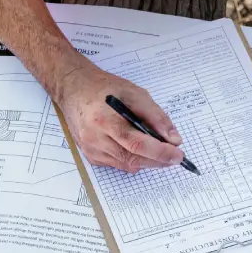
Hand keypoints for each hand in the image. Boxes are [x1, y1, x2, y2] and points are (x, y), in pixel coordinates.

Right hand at [56, 60, 184, 171]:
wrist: (73, 89)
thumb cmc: (104, 88)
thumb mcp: (134, 93)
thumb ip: (155, 116)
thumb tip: (173, 139)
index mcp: (105, 120)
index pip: (137, 144)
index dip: (159, 152)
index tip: (178, 155)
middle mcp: (95, 139)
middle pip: (132, 159)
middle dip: (157, 160)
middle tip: (174, 156)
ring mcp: (91, 149)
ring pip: (126, 165)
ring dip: (145, 161)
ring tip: (157, 150)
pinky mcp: (90, 155)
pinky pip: (117, 164)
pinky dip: (131, 159)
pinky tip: (135, 148)